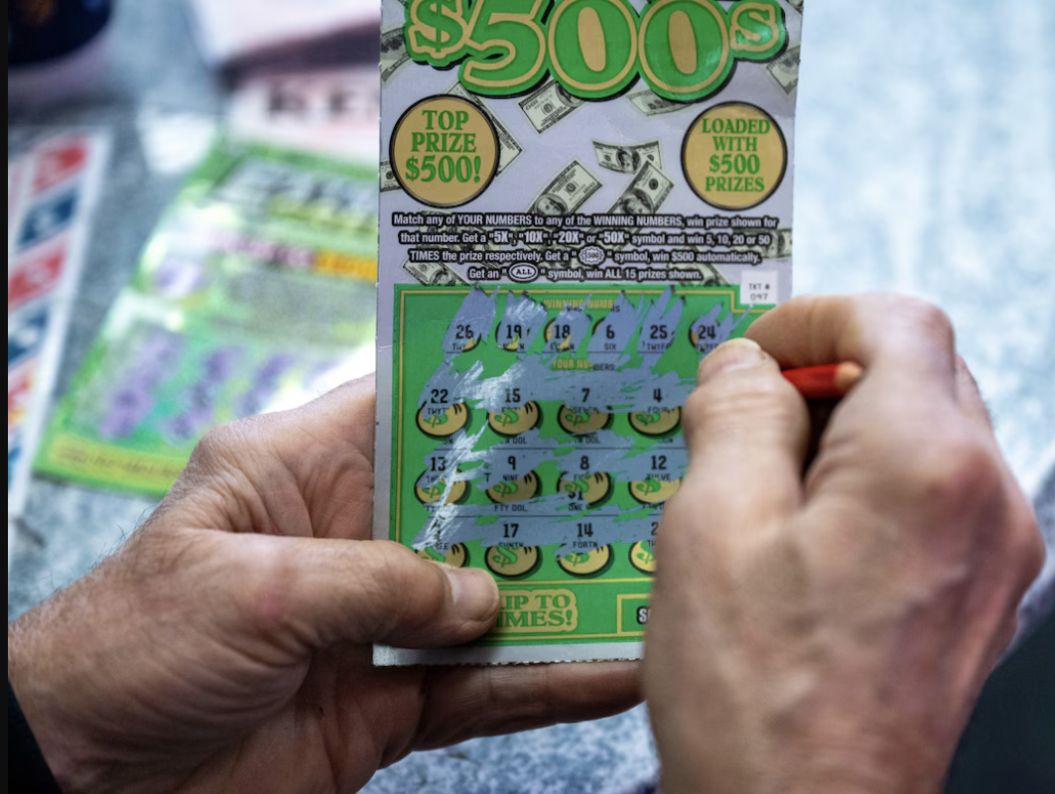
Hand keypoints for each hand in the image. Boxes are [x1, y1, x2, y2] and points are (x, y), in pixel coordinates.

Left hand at [8, 377, 639, 792]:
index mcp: (304, 470)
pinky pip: (486, 688)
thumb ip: (374, 577)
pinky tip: (609, 670)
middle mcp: (354, 537)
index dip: (487, 388)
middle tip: (641, 476)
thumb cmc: (129, 650)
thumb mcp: (247, 582)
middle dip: (551, 497)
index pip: (411, 407)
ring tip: (649, 575)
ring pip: (496, 600)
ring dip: (567, 594)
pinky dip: (548, 683)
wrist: (92, 782)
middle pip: (474, 507)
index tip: (571, 374)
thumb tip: (481, 599)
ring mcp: (381, 623)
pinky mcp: (396, 701)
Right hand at [644, 295, 1043, 793]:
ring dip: (852, 430)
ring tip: (765, 487)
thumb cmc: (759, 700)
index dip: (816, 317)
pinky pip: (941, 498)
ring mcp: (998, 555)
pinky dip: (877, 485)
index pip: (898, 318)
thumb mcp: (711, 527)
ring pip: (935, 433)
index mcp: (928, 461)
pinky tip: (804, 538)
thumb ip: (734, 415)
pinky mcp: (983, 600)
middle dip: (830, 372)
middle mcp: (988, 499)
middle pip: (924, 370)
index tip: (756, 354)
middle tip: (746, 418)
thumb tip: (743, 366)